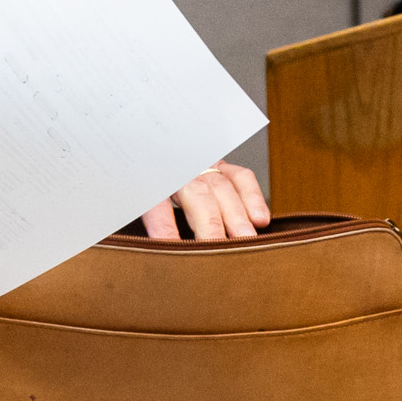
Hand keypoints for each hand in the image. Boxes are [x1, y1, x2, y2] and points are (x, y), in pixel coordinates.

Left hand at [143, 161, 268, 240]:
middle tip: (216, 252)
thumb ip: (150, 220)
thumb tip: (153, 251)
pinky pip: (241, 178)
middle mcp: (180, 171)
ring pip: (222, 189)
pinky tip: (260, 220)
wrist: (154, 149)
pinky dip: (252, 198)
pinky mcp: (224, 167)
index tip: (170, 248)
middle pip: (196, 196)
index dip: (163, 226)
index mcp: (151, 180)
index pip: (156, 205)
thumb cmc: (150, 188)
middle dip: (209, 225)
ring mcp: (204, 166)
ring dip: (236, 217)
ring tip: (245, 241)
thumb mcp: (141, 202)